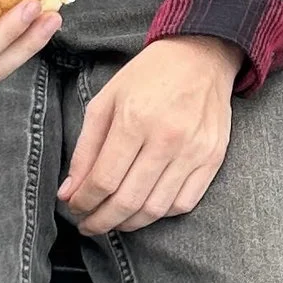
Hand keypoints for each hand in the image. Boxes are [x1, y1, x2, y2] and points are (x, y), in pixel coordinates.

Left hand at [59, 36, 243, 233]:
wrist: (201, 56)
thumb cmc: (146, 77)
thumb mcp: (106, 102)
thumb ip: (86, 150)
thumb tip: (69, 193)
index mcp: (134, 119)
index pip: (103, 180)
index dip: (84, 202)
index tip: (74, 208)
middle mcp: (166, 138)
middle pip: (128, 200)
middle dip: (102, 221)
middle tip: (88, 226)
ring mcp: (194, 151)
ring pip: (156, 209)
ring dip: (129, 223)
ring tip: (113, 221)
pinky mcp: (213, 158)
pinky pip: (184, 202)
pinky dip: (160, 214)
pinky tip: (144, 209)